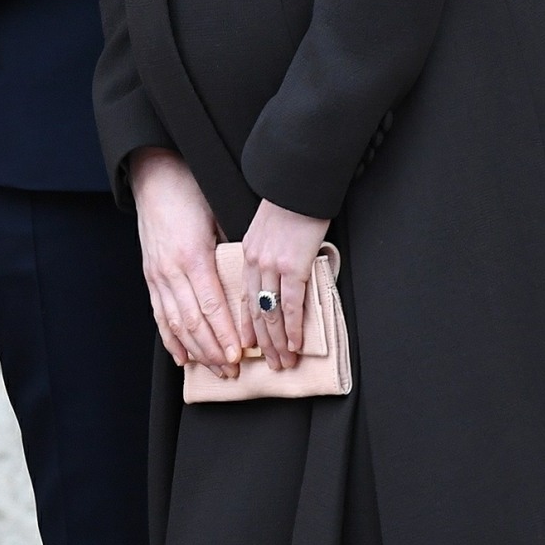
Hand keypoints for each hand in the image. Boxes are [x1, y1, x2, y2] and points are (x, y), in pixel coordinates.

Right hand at [129, 148, 239, 375]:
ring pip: (176, 323)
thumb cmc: (192, 192)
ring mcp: (157, 274)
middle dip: (213, 350)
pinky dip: (171, 338)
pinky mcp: (149, 276)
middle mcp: (171, 270)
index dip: (224, 333)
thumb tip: (249, 282)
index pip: (211, 304)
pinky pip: (159, 314)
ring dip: (195, 350)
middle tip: (232, 371)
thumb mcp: (218, 218)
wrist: (155, 176)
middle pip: (193, 321)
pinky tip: (181, 356)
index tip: (239, 354)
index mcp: (193, 255)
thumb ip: (230, 252)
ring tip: (213, 369)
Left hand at [239, 198, 331, 370]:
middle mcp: (255, 262)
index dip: (247, 325)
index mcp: (248, 253)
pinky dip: (293, 328)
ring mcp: (273, 266)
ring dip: (278, 342)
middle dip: (264, 342)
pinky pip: (291, 305)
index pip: (245, 297)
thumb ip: (268, 249)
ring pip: (271, 314)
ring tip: (284, 362)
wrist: (299, 181)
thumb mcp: (269, 227)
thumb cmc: (291, 201)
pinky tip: (296, 344)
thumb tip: (280, 267)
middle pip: (255, 312)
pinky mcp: (293, 266)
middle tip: (271, 363)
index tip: (249, 345)